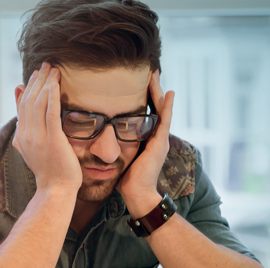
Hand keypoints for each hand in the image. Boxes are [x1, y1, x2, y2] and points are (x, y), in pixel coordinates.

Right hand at [13, 62, 81, 193]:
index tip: (35, 74)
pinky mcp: (53, 140)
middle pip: (30, 101)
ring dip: (46, 83)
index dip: (29, 88)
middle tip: (46, 64)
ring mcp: (39, 138)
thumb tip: (21, 120)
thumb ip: (28, 133)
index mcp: (22, 138)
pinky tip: (55, 83)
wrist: (56, 190)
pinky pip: (51, 112)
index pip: (23, 107)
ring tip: (53, 69)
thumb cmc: (50, 172)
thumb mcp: (33, 150)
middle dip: (38, 80)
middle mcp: (27, 135)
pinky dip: (52, 95)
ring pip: (39, 103)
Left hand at [116, 71, 174, 216]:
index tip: (139, 82)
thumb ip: (116, 145)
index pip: (146, 113)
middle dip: (153, 89)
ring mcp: (160, 139)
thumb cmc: (127, 179)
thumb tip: (100, 138)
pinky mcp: (160, 143)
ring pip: (161, 110)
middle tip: (151, 71)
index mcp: (146, 139)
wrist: (137, 194)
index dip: (144, 97)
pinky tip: (169, 93)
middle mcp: (155, 137)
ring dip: (159, 91)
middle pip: (155, 107)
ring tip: (156, 74)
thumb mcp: (121, 157)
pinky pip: (165, 121)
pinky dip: (168, 106)